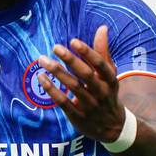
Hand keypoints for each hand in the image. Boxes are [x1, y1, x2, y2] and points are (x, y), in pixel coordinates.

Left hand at [37, 25, 126, 141]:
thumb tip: (102, 28)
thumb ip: (103, 52)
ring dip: (57, 73)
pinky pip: (63, 102)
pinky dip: (52, 90)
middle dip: (71, 60)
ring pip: (73, 87)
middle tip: (55, 47)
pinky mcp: (78, 116)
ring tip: (43, 60)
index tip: (73, 41)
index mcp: (110, 80)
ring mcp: (90, 106)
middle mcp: (101, 92)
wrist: (113, 127)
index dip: (88, 52)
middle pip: (86, 75)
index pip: (100, 64)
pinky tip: (41, 78)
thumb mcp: (109, 74)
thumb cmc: (107, 93)